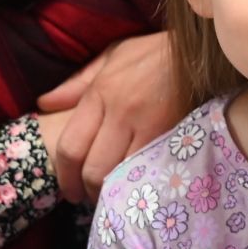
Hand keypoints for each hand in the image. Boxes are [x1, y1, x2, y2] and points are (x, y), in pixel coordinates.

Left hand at [37, 33, 184, 201]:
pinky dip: (139, 184)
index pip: (71, 147)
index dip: (65, 177)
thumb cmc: (155, 52)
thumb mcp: (113, 56)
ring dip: (114, 192)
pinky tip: (138, 187)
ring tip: (113, 195)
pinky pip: (149, 170)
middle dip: (87, 191)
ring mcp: (150, 125)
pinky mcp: (174, 135)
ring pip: (121, 174)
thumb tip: (44, 105)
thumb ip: (77, 83)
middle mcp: (121, 112)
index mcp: (101, 93)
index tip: (69, 190)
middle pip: (93, 169)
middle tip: (89, 198)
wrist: (203, 50)